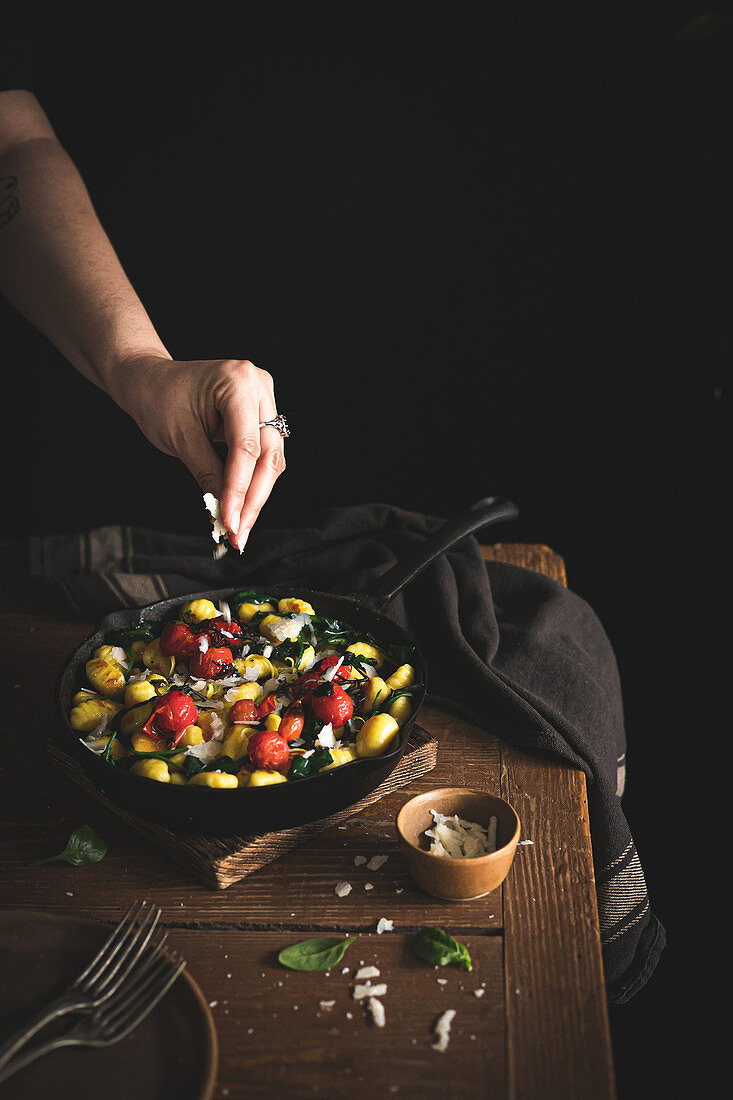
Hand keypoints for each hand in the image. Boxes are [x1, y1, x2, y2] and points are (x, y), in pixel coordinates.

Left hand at [111, 355, 285, 548]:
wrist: (149, 379)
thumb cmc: (157, 399)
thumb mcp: (180, 440)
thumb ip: (208, 475)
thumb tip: (227, 513)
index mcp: (238, 382)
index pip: (247, 448)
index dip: (240, 490)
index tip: (230, 523)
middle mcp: (259, 385)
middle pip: (268, 454)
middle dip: (253, 498)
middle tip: (238, 533)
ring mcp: (264, 397)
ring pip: (271, 457)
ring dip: (256, 494)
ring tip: (239, 526)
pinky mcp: (261, 411)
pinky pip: (264, 452)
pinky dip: (252, 480)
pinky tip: (241, 505)